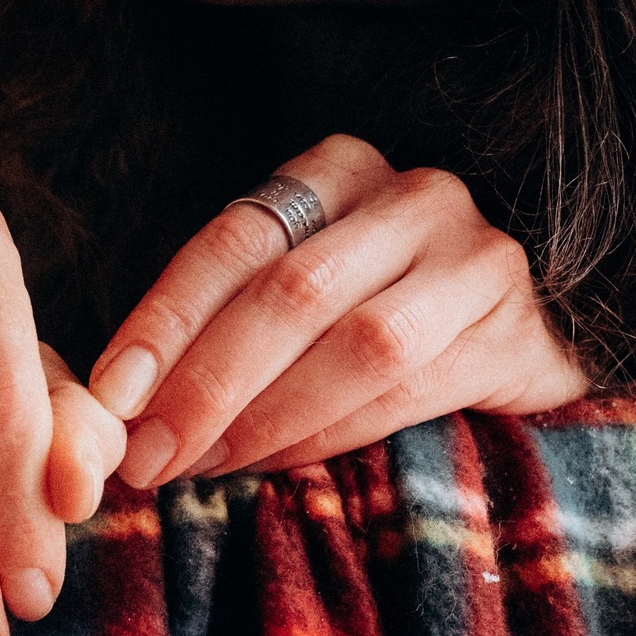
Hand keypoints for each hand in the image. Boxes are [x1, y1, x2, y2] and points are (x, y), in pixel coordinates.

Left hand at [87, 135, 588, 485]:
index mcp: (340, 168)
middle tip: (149, 457)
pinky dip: (332, 436)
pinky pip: (410, 393)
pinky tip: (279, 466)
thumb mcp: (297, 284)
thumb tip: (117, 401)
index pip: (233, 240)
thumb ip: (222, 318)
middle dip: (207, 384)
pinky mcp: (518, 334)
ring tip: (204, 467)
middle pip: (291, 292)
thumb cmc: (375, 310)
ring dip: (267, 420)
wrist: (525, 335)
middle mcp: (415, 196)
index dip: (164, 320)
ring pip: (357, 345)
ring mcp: (478, 260)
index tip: (110, 396)